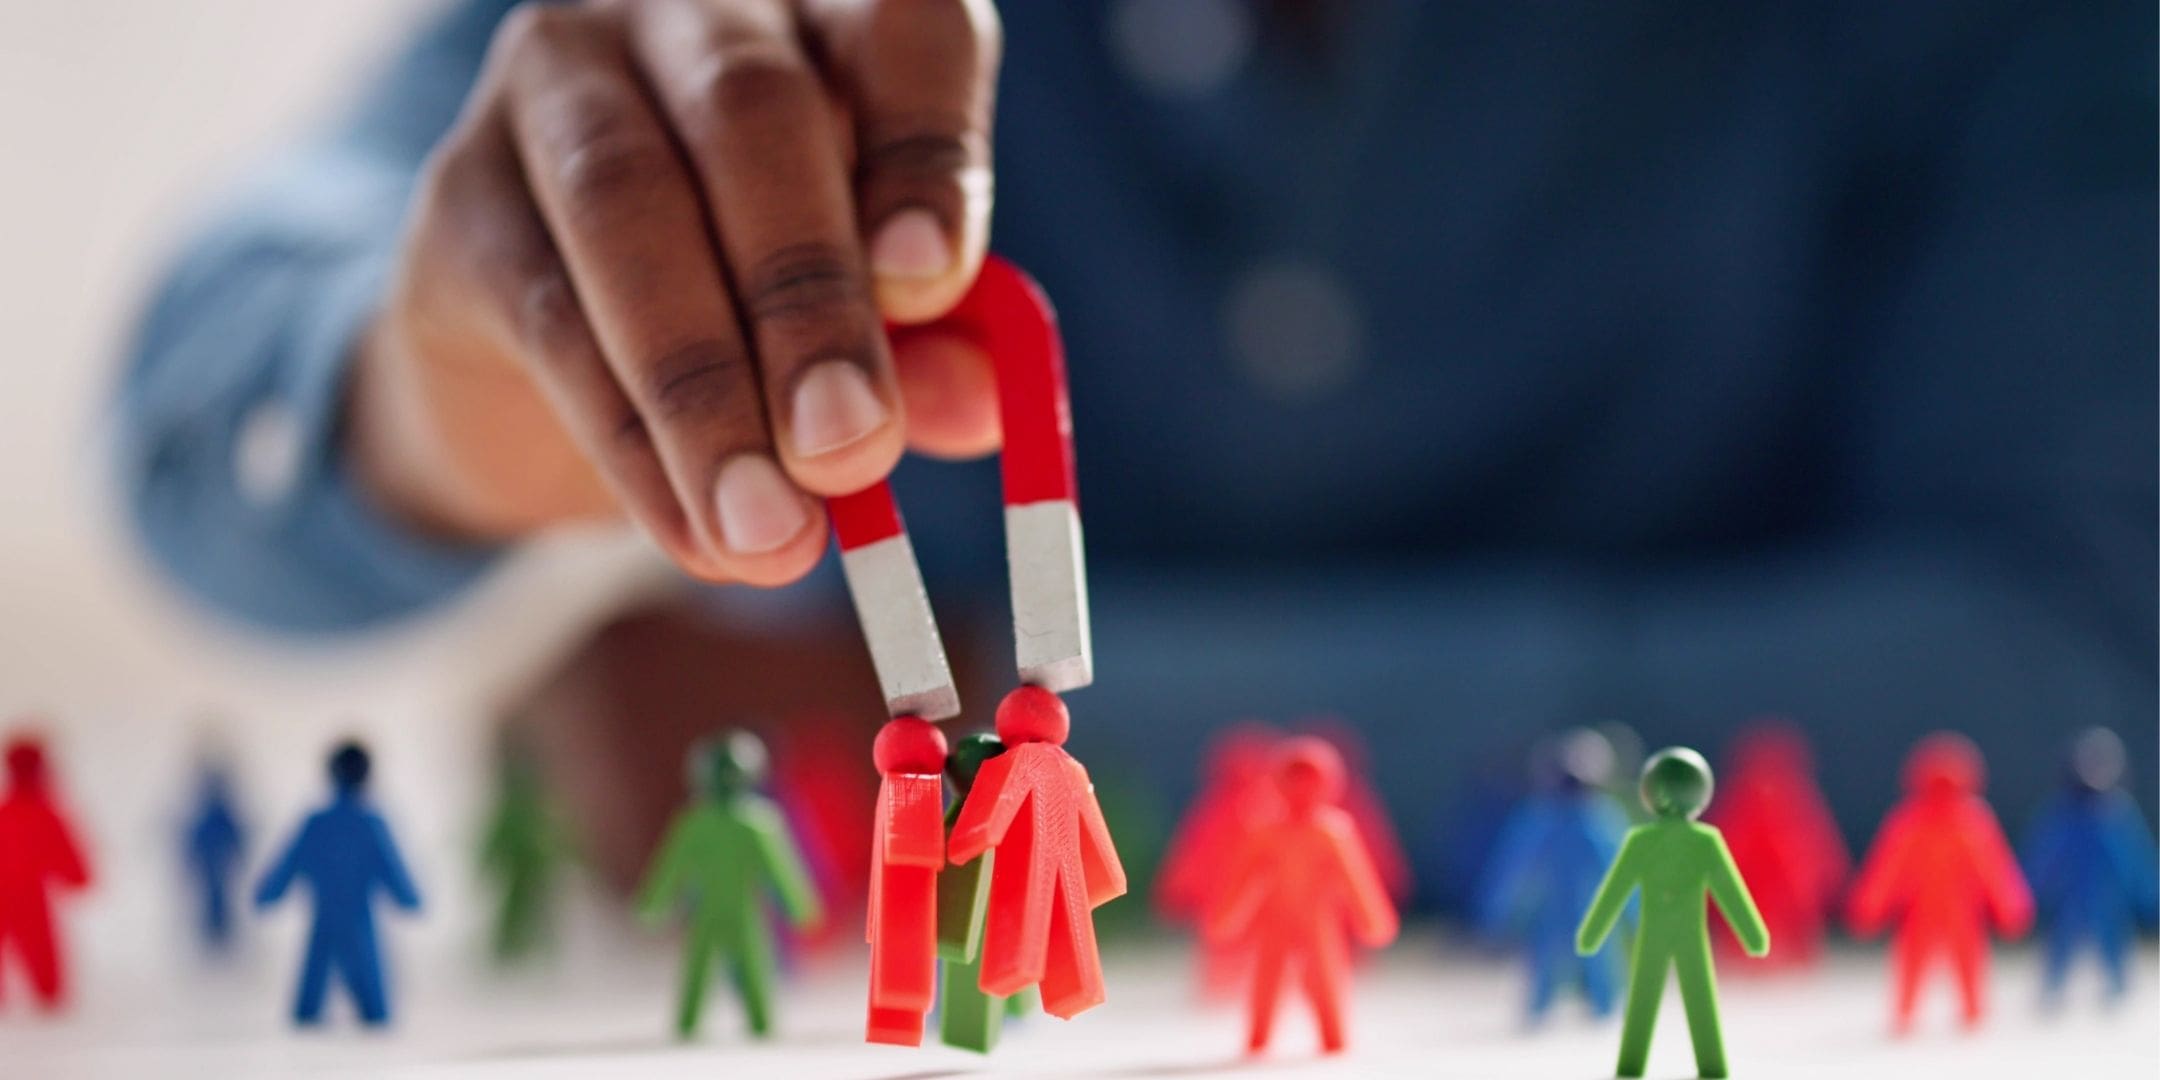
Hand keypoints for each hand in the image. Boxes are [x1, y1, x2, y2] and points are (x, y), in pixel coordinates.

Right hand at [350, 0, 1003, 584]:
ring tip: (771, 531)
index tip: (935, 283)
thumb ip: (933, 350)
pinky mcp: (458, 198)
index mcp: (827, 21)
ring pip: (628, 208)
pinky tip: (694, 534)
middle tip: (851, 446)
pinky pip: (550, 319)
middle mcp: (687, 15)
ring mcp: (556, 85)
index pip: (900, 29)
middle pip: (750, 112)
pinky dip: (634, 446)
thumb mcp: (867, 324)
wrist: (547, 364)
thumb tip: (984, 406)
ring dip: (708, 389)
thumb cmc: (753, 305)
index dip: (926, 147)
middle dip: (808, 296)